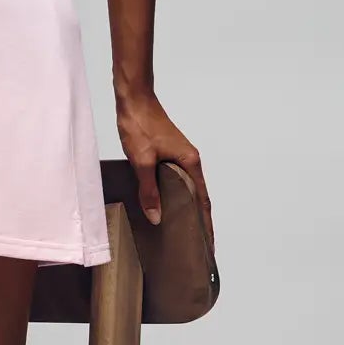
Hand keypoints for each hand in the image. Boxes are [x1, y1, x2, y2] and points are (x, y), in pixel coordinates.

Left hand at [116, 90, 214, 252]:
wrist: (134, 99)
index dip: (206, 223)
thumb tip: (157, 216)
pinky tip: (165, 205)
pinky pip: (176, 181)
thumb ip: (149, 190)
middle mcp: (190, 161)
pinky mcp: (170, 154)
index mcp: (190, 163)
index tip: (209, 243)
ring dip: (186, 208)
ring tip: (182, 231)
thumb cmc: (140, 125)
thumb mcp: (142, 161)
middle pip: (198, 197)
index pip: (203, 201)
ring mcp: (180, 157)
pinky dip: (174, 196)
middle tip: (195, 245)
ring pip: (186, 189)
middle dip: (198, 221)